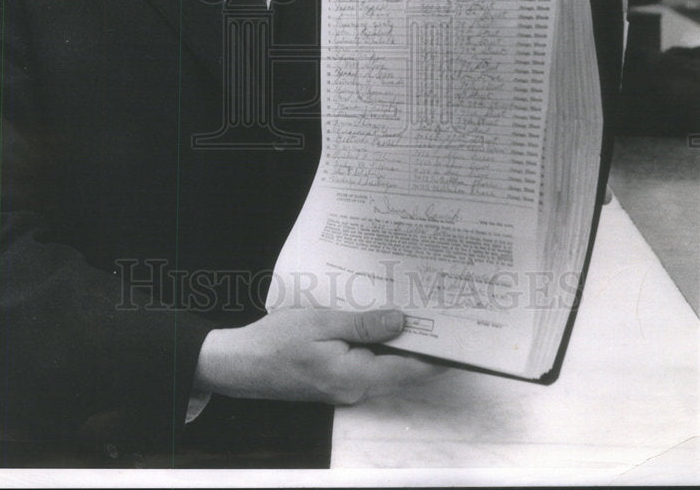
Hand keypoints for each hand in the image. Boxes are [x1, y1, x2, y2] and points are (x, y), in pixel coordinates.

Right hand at [197, 307, 444, 404]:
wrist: (239, 365)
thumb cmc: (276, 342)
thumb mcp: (322, 322)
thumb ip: (364, 325)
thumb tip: (402, 321)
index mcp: (356, 378)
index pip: (411, 370)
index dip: (440, 354)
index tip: (460, 335)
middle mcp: (356, 389)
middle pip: (402, 369)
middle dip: (423, 343)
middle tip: (441, 311)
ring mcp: (345, 387)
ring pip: (385, 366)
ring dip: (400, 342)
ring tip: (417, 309)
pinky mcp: (335, 380)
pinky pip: (367, 364)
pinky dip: (379, 345)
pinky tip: (380, 321)